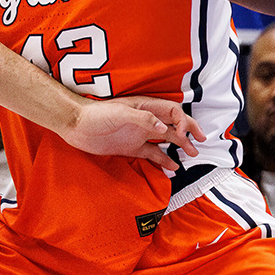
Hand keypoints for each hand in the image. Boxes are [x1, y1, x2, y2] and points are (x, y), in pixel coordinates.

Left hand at [62, 96, 206, 170]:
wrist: (74, 125)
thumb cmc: (94, 115)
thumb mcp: (118, 114)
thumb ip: (142, 119)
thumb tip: (164, 128)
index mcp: (144, 107)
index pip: (172, 111)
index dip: (183, 121)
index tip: (183, 135)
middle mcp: (144, 120)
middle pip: (173, 124)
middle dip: (189, 131)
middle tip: (201, 141)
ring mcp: (138, 134)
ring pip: (165, 139)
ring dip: (180, 145)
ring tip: (192, 154)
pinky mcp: (130, 147)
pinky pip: (152, 153)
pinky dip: (164, 159)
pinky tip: (173, 167)